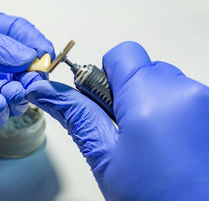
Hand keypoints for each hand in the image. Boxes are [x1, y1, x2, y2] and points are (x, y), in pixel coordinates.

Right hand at [24, 41, 208, 199]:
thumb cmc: (156, 200)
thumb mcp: (105, 156)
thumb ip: (76, 113)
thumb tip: (46, 91)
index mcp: (150, 96)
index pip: (122, 53)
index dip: (106, 74)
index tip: (103, 99)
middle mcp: (184, 90)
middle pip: (143, 67)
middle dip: (127, 91)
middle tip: (123, 128)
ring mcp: (204, 101)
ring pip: (164, 82)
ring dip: (150, 102)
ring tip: (148, 140)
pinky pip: (184, 97)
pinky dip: (171, 112)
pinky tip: (168, 143)